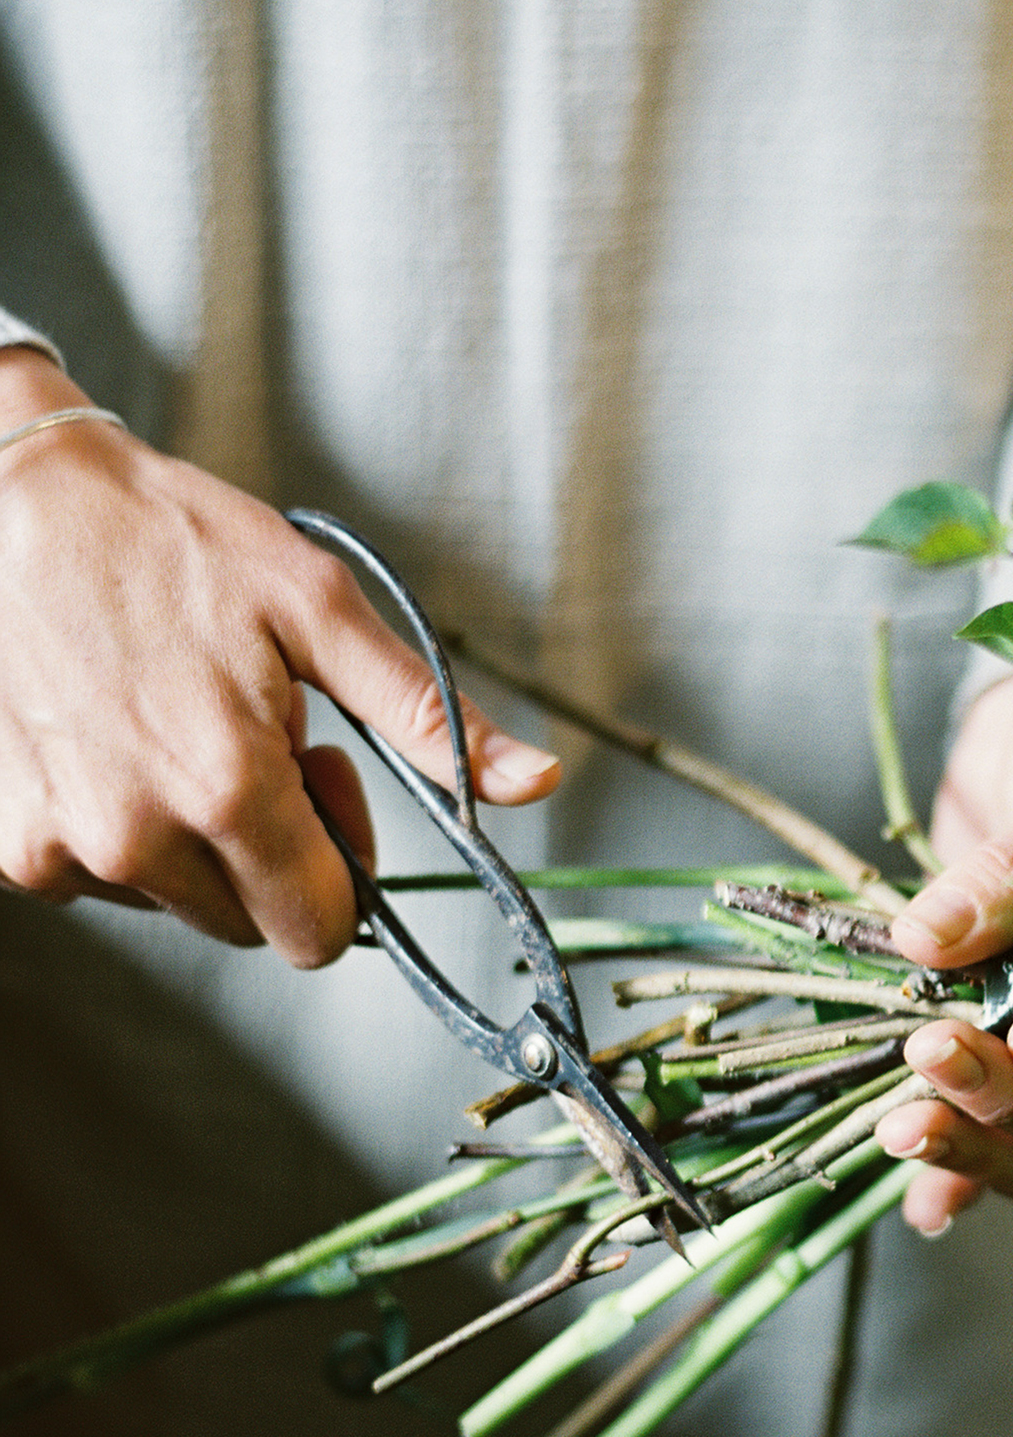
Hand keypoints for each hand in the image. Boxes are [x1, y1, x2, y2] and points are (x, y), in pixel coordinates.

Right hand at [0, 353, 559, 964]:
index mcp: (229, 791)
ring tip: (171, 726)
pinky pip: (97, 881)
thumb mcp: (318, 608)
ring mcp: (63, 849)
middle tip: (248, 742)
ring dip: (192, 841)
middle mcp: (139, 838)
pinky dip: (118, 829)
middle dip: (272, 854)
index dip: (341, 868)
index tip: (318, 778)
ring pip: (176, 905)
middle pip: (253, 926)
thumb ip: (430, 716)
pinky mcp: (9, 846)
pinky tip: (108, 740)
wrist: (12, 504)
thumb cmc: (169, 541)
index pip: (322, 933)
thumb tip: (535, 784)